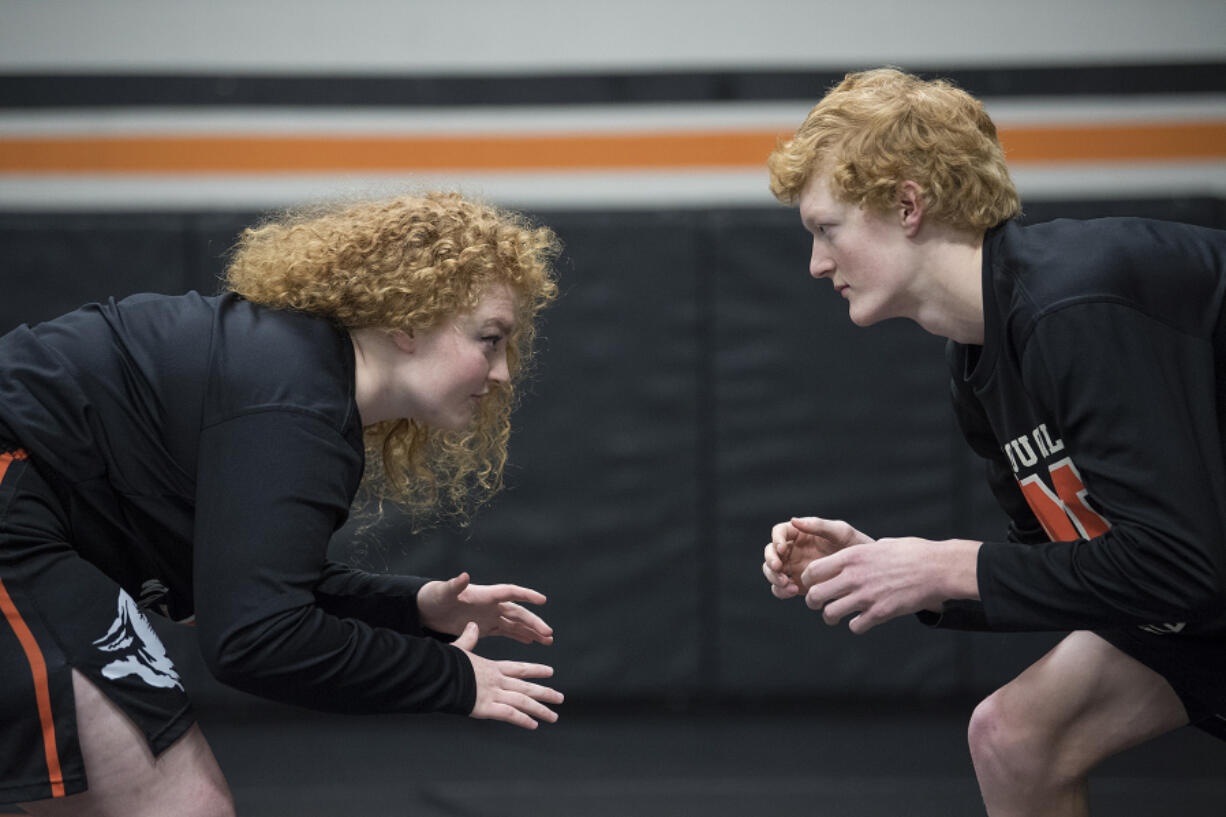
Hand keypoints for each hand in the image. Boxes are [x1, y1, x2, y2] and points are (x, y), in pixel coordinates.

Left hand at [418, 573, 553, 644]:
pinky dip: (519, 636)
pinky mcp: (484, 627)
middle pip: (518, 612)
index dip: (526, 595)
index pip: (510, 592)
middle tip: (549, 633)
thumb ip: (454, 585)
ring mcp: (489, 616)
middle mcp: (491, 604)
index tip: (543, 600)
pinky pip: (506, 632)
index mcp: (484, 594)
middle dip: (534, 623)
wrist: (427, 608)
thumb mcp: (444, 592)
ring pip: (515, 624)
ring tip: (547, 640)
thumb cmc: (435, 597)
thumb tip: (464, 575)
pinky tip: (531, 641)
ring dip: (531, 631)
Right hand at [454, 622, 562, 728]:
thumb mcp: (459, 648)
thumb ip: (468, 639)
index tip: (550, 672)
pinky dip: (523, 720)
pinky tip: (534, 725)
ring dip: (540, 710)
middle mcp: (497, 681)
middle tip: (560, 698)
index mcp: (492, 668)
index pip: (519, 668)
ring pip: (524, 702)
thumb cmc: (446, 663)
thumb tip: (472, 625)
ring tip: (554, 716)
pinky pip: (510, 714)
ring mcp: (494, 694)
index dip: (536, 670)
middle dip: (545, 693)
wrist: (440, 673)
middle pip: (527, 687)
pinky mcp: (487, 707)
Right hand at [762, 516, 873, 598]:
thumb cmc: (857, 546)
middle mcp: (794, 550)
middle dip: (770, 561)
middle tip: (780, 569)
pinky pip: (781, 588)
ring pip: (771, 572)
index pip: (780, 532)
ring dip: (774, 578)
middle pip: (770, 552)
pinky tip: (794, 591)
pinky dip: (781, 590)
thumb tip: (793, 520)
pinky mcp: (798, 585)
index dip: (776, 539)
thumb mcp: (841, 532)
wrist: (869, 573)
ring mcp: (794, 568)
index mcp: (802, 533)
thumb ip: (819, 525)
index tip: (782, 548)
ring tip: (789, 584)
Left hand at [801, 537, 980, 633]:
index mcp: (851, 556)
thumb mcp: (880, 545)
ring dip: (831, 616)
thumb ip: (861, 553)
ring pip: (830, 614)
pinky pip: (855, 626)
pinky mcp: (880, 613)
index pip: (813, 571)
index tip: (813, 584)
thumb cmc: (912, 553)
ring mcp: (866, 596)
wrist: (937, 568)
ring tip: (837, 616)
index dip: (808, 580)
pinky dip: (856, 625)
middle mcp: (854, 576)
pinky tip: (862, 620)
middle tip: (819, 604)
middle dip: (813, 602)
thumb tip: (854, 557)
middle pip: (815, 595)